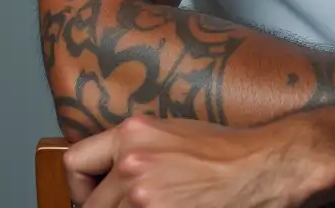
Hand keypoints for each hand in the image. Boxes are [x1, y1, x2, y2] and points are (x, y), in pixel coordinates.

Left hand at [63, 115, 334, 207]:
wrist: (260, 165)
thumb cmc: (222, 149)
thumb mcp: (169, 134)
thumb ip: (133, 152)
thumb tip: (107, 179)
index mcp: (131, 134)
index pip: (74, 163)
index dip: (81, 188)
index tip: (94, 197)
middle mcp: (131, 163)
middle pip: (89, 204)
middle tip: (131, 206)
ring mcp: (144, 195)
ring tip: (154, 205)